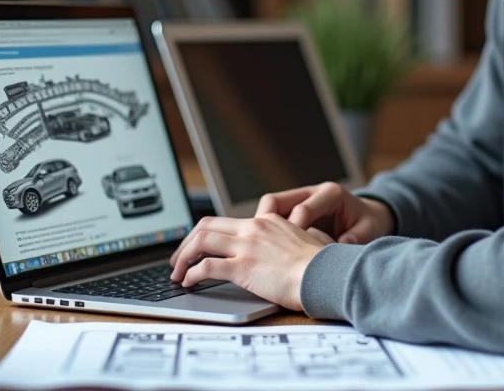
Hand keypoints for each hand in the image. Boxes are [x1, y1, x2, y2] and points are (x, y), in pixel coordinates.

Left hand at [167, 214, 326, 309]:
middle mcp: (253, 228)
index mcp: (267, 220)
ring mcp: (247, 246)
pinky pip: (206, 267)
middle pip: (206, 225)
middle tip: (179, 259)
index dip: (206, 233)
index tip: (198, 246)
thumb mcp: (301, 242)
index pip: (226, 221)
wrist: (326, 274)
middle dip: (187, 242)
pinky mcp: (243, 267)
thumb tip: (280, 253)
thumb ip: (284, 241)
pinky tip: (189, 282)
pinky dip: (192, 274)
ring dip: (183, 257)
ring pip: (201, 242)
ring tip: (178, 273)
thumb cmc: (320, 265)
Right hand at [256, 182, 394, 245]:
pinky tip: (268, 250)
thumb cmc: (368, 223)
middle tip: (263, 246)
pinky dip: (269, 231)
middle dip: (266, 222)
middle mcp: (311, 193)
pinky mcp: (294, 210)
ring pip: (270, 208)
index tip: (290, 249)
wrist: (369, 215)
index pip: (303, 208)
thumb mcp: (368, 230)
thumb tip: (341, 247)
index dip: (294, 228)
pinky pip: (274, 217)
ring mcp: (300, 200)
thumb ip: (355, 238)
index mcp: (330, 194)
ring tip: (261, 249)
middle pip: (275, 201)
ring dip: (263, 227)